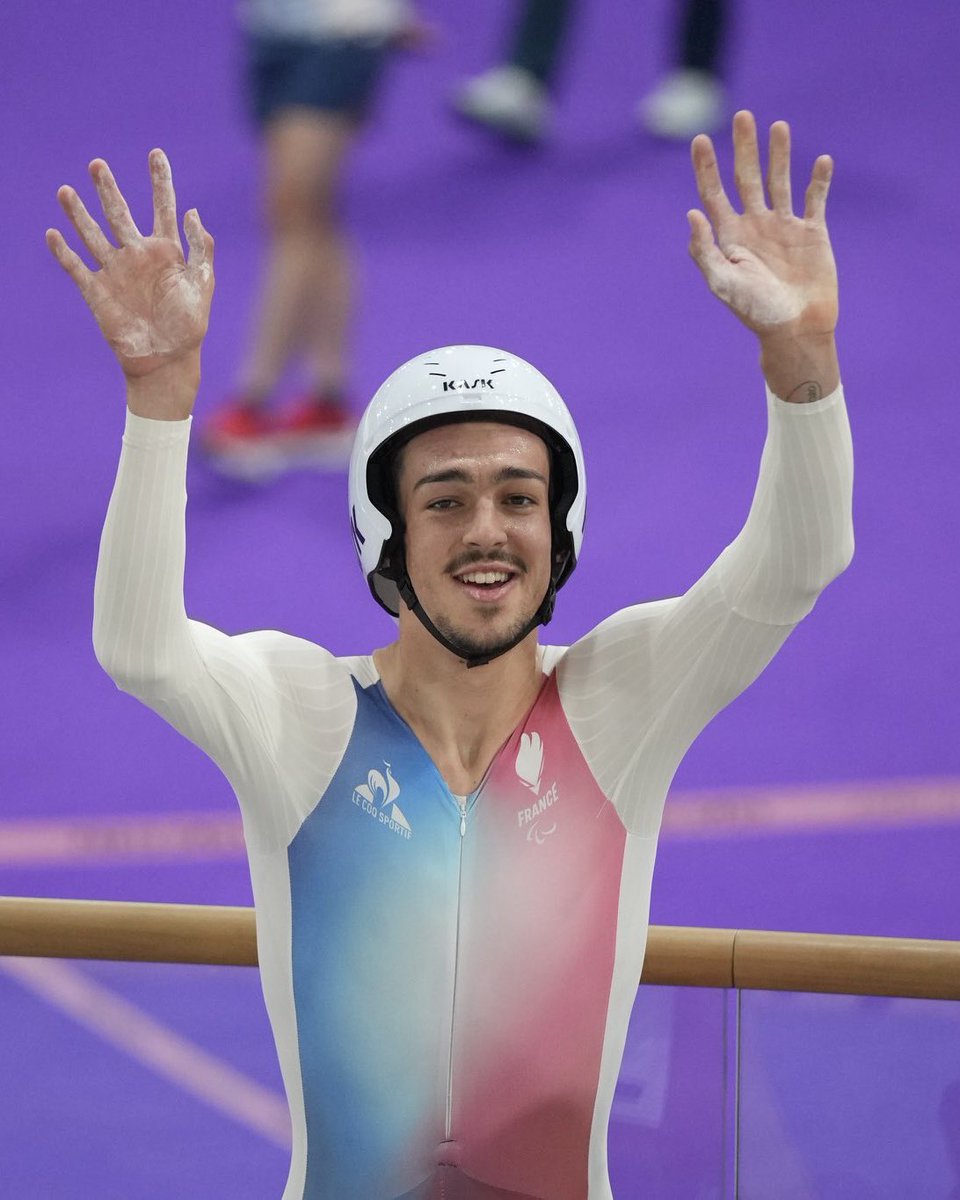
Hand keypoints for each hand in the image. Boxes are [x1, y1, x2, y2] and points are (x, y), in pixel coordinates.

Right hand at [47, 150, 213, 410]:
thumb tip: (193, 213)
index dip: (160, 181)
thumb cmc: (190, 327)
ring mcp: (116, 272)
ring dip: (79, 214)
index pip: (162, 207)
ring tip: (66, 191)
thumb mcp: (202, 286)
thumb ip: (201, 250)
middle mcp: (137, 256)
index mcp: (166, 252)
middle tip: (98, 164)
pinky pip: (76, 267)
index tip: (156, 154)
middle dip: (108, 189)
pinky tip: (53, 233)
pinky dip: (64, 252)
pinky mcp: (97, 291)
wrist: (167, 361)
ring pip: (92, 234)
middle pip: (119, 213)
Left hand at [687, 111, 835, 341]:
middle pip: (746, 178)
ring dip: (779, 154)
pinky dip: (818, 180)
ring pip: (780, 181)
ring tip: (778, 126)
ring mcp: (784, 227)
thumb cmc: (755, 311)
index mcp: (730, 237)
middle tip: (742, 115)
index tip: (700, 139)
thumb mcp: (723, 284)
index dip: (706, 168)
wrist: (795, 328)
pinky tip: (820, 160)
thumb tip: (691, 213)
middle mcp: (755, 226)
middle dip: (744, 148)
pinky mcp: (812, 232)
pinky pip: (815, 199)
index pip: (714, 194)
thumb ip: (704, 251)